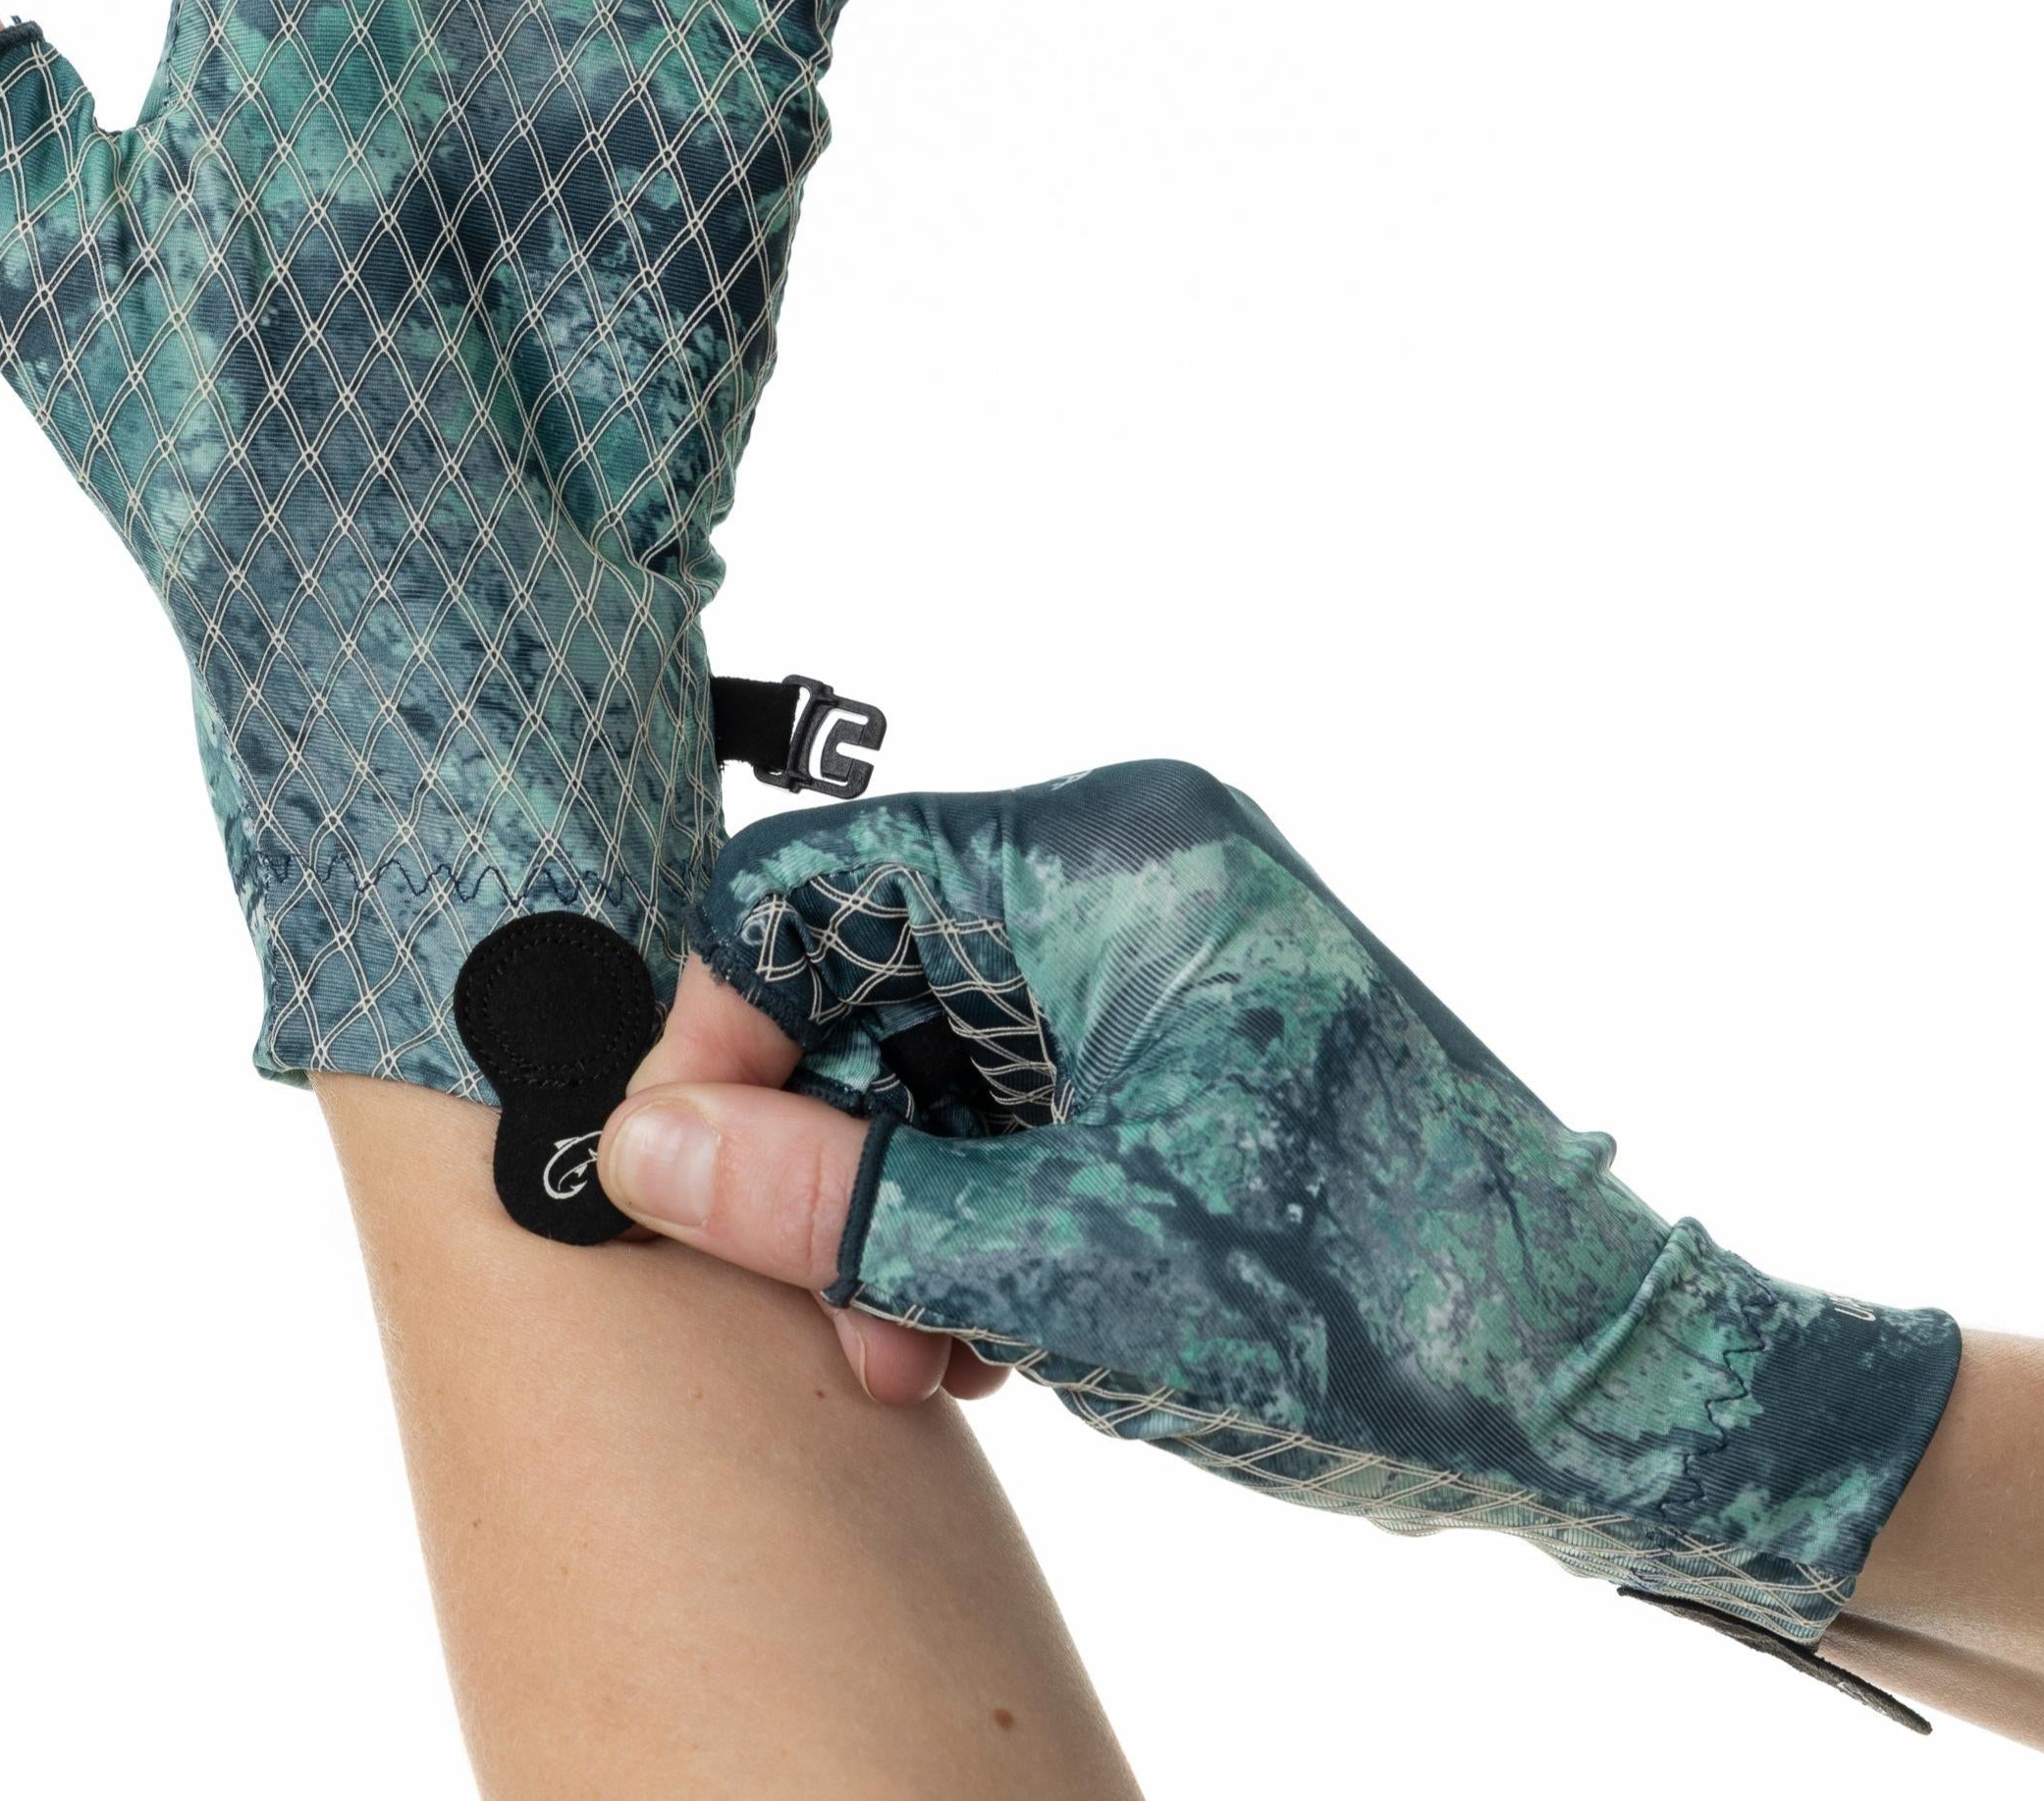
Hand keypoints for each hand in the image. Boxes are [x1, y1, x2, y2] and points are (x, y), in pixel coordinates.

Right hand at [603, 759, 1962, 1660]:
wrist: (1607, 1391)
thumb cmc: (1368, 1296)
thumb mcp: (1063, 1261)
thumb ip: (836, 1199)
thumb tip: (641, 1155)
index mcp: (1105, 858)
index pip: (825, 877)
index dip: (721, 1018)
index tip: (673, 1161)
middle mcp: (1127, 876)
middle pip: (870, 970)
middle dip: (822, 1144)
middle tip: (819, 1301)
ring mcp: (1159, 960)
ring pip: (933, 1051)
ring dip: (895, 1202)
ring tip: (921, 1348)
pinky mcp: (1182, 1044)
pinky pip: (1012, 1096)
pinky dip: (973, 1206)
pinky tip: (981, 1328)